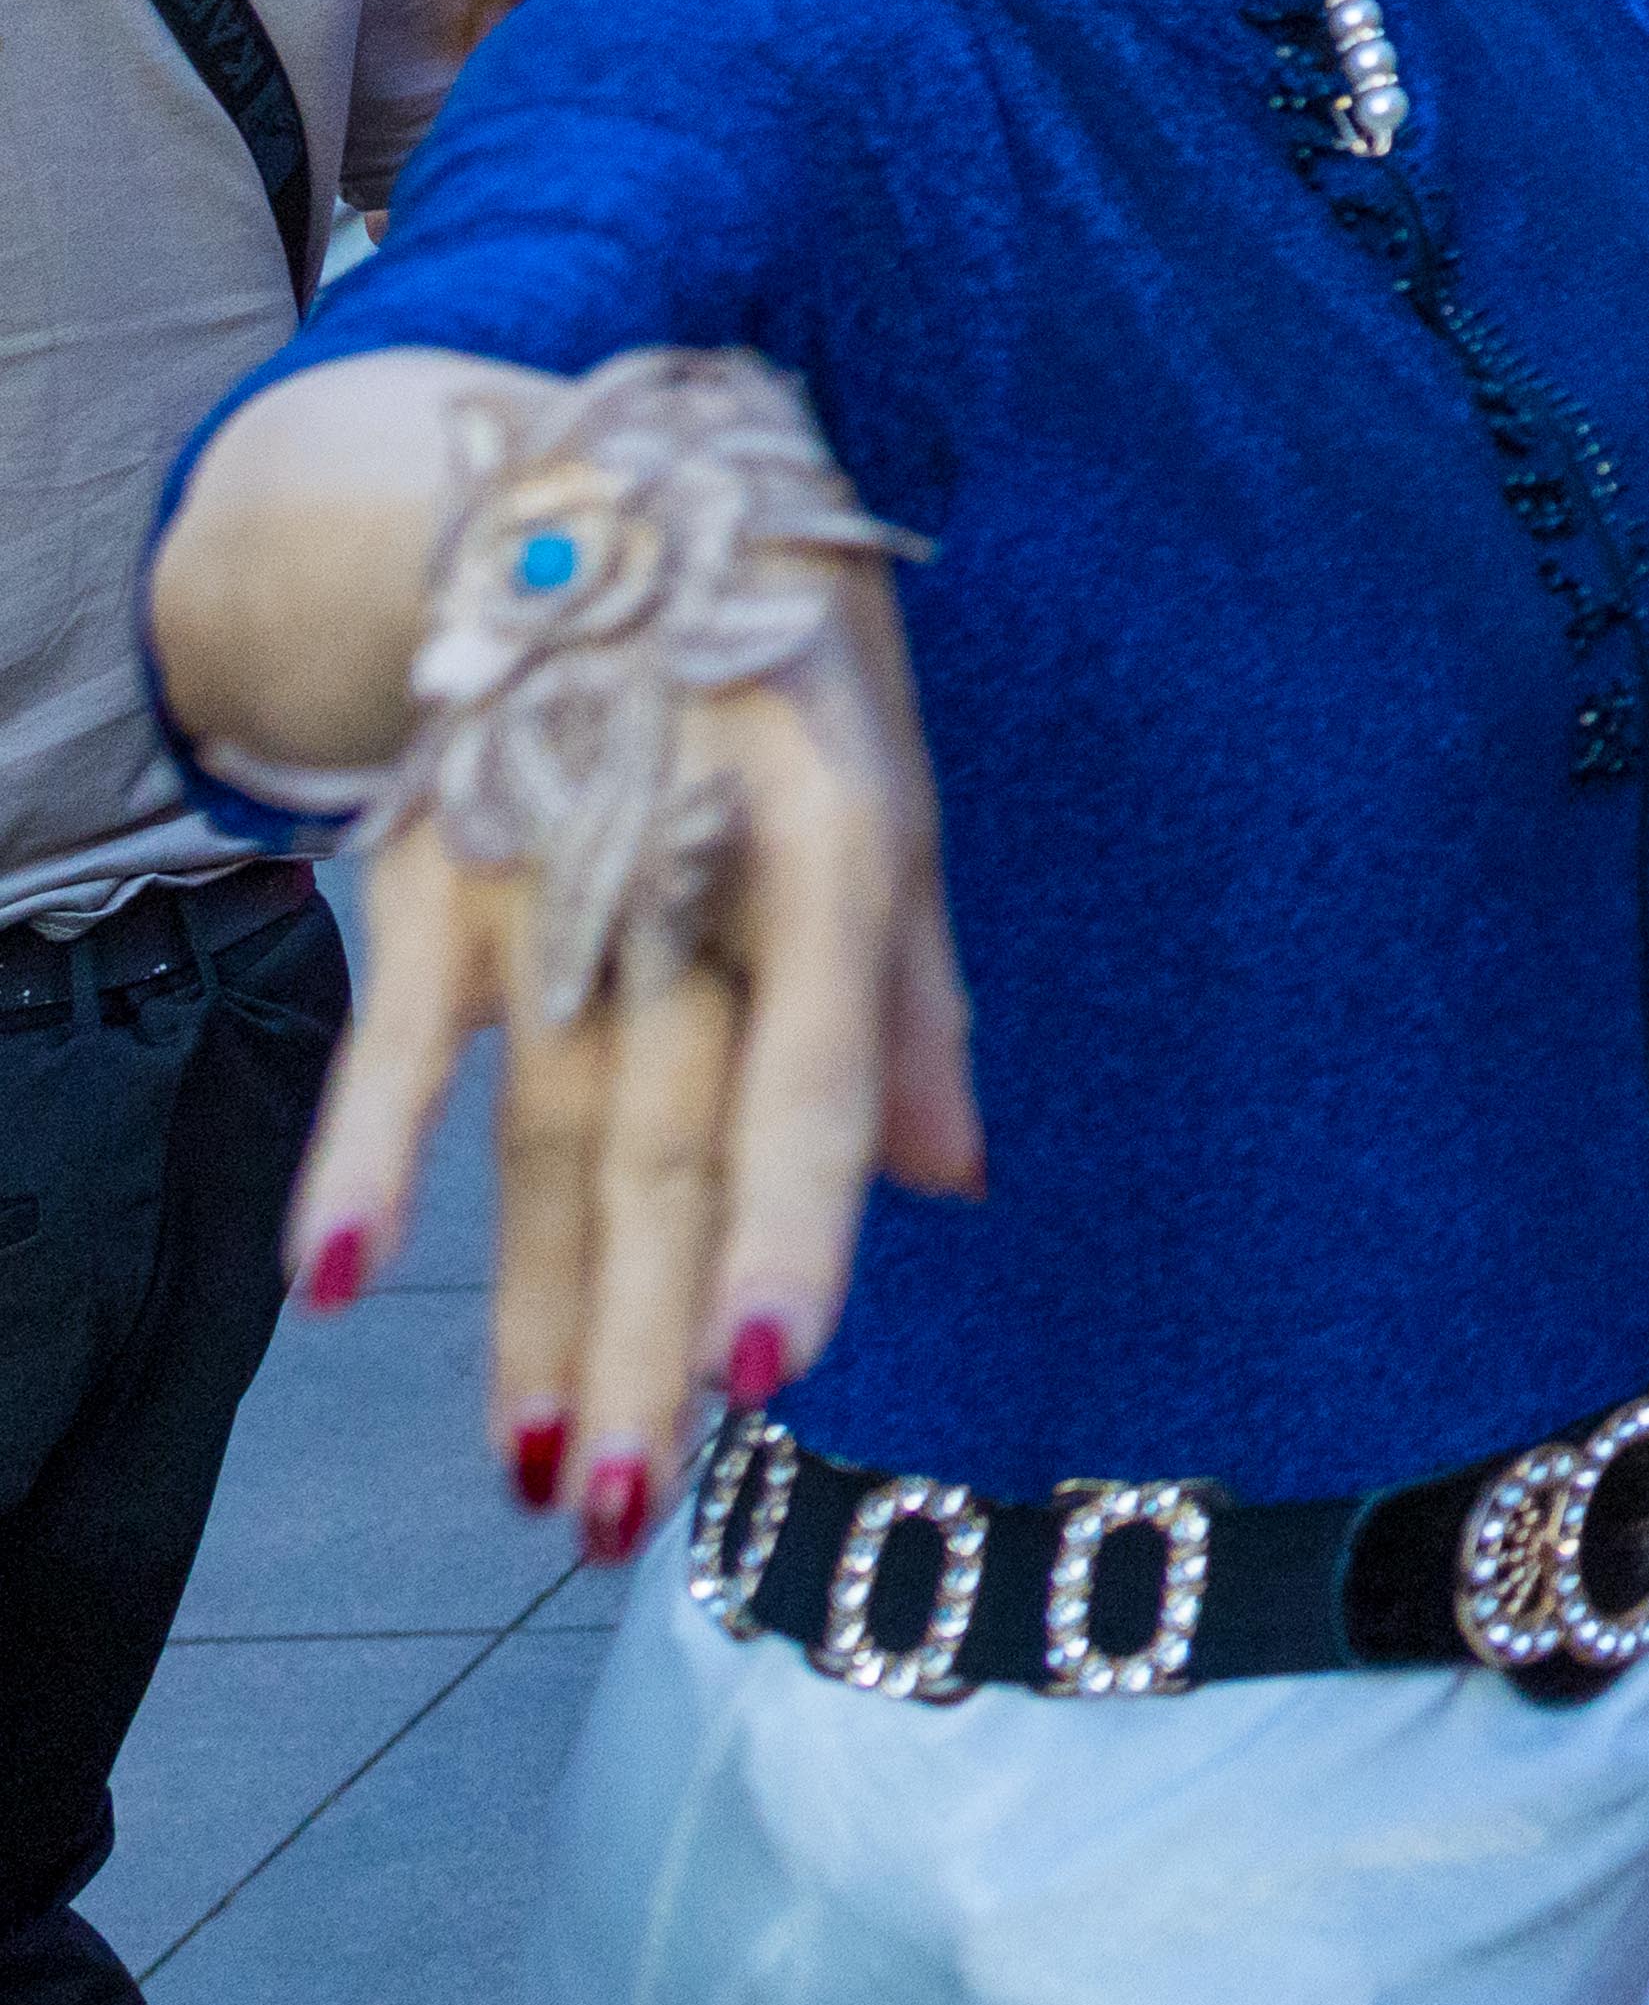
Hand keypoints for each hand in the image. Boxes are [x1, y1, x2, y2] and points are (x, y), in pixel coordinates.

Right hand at [277, 584, 986, 1561]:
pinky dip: (358, 1156)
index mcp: (828, 846)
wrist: (614, 489)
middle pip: (657, 1143)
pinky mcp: (431, 860)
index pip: (806, 1077)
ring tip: (534, 1474)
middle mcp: (684, 867)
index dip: (792, 1231)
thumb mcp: (893, 792)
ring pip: (538, 1129)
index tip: (764, 1377)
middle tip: (621, 1515)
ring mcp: (544, 867)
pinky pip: (396, 1032)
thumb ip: (908, 996)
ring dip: (526, 1312)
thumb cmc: (788, 662)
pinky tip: (331, 1287)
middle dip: (639, 1337)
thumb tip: (961, 1185)